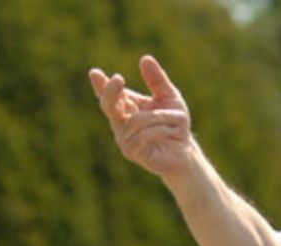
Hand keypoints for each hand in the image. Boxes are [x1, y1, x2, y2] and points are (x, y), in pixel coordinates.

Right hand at [88, 55, 196, 178]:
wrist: (185, 151)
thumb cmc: (175, 124)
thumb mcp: (170, 97)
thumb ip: (157, 80)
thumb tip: (145, 58)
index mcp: (126, 107)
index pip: (109, 95)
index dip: (100, 85)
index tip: (95, 73)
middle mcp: (121, 122)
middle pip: (108, 105)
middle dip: (111, 92)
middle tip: (118, 79)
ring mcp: (124, 138)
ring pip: (136, 120)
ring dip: (161, 116)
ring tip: (178, 118)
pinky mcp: (131, 152)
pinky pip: (144, 135)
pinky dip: (163, 130)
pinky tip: (175, 133)